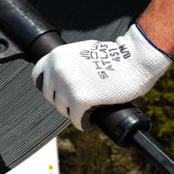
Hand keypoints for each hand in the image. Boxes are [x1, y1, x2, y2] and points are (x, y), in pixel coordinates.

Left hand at [31, 24, 171, 129]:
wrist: (135, 60)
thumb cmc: (115, 55)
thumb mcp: (82, 51)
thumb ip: (69, 62)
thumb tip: (62, 76)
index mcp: (56, 56)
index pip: (38, 75)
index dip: (49, 85)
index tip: (58, 91)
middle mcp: (57, 70)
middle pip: (50, 94)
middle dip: (62, 100)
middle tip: (76, 103)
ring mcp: (67, 86)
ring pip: (61, 108)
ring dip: (73, 111)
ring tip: (86, 111)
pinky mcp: (80, 100)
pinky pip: (76, 119)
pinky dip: (83, 122)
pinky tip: (90, 121)